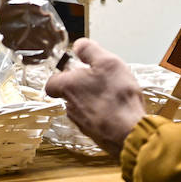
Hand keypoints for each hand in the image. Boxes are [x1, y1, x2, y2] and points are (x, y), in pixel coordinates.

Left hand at [45, 38, 146, 158]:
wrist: (129, 132)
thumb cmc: (117, 97)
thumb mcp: (107, 62)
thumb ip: (89, 50)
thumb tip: (78, 45)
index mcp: (68, 87)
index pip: (51, 83)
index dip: (61, 76)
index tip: (75, 71)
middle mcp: (71, 107)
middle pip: (69, 95)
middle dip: (83, 88)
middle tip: (100, 81)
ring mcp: (83, 124)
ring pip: (83, 109)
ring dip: (94, 102)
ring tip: (113, 96)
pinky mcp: (96, 136)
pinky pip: (96, 122)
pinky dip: (104, 115)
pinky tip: (119, 111)